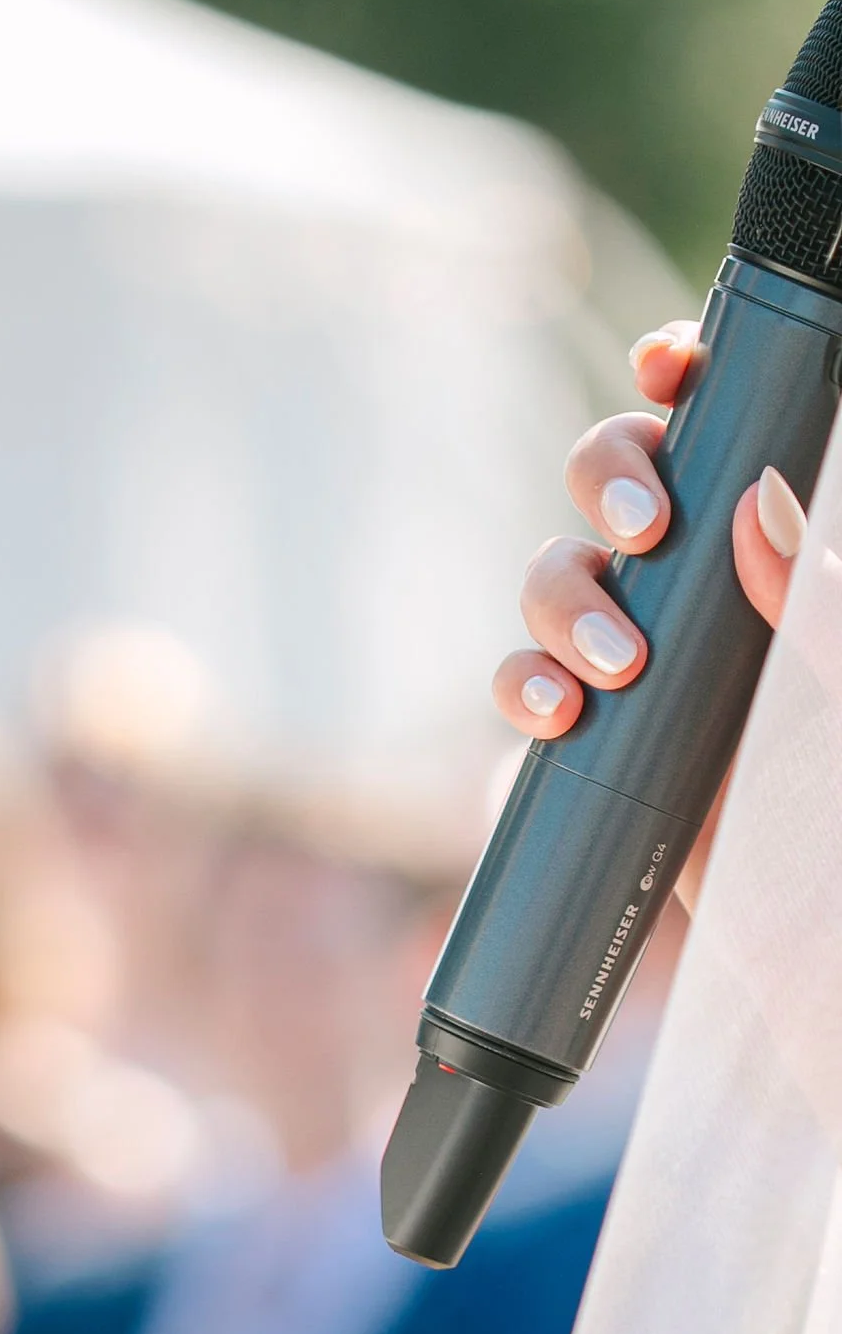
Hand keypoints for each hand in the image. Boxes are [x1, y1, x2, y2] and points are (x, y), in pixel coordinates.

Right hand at [498, 323, 803, 896]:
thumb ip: (821, 610)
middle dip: (609, 477)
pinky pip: (525, 688)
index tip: (668, 365)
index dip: (683, 379)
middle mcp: (712, 596)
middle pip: (619, 479)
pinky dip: (521, 686)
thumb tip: (757, 498)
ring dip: (562, 599)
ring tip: (609, 674)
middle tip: (644, 532)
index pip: (728, 432)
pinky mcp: (598, 748)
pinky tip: (556, 719)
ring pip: (559, 578)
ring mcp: (647, 669)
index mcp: (784, 566)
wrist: (827, 967)